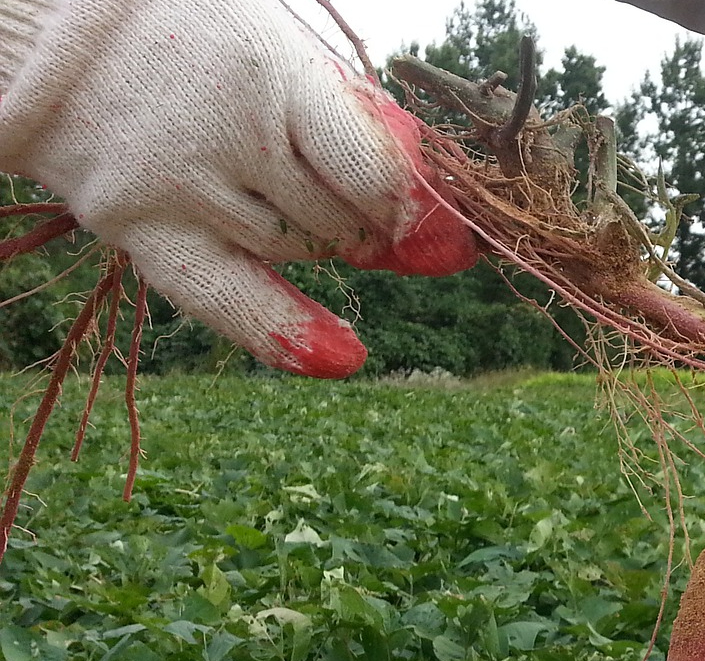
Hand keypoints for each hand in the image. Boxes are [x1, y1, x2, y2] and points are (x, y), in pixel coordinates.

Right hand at [0, 0, 476, 376]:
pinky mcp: (136, 225)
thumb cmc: (198, 40)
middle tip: (347, 201)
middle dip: (360, 223)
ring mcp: (176, 185)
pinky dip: (285, 331)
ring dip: (314, 244)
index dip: (405, 203)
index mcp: (268, 72)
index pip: (367, 169)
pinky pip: (225, 298)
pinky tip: (341, 358)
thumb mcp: (277, 49)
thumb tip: (421, 211)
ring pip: (291, 253)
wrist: (57, 30)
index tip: (417, 214)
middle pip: (334, 219)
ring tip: (291, 204)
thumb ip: (344, 118)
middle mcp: (224, 134)